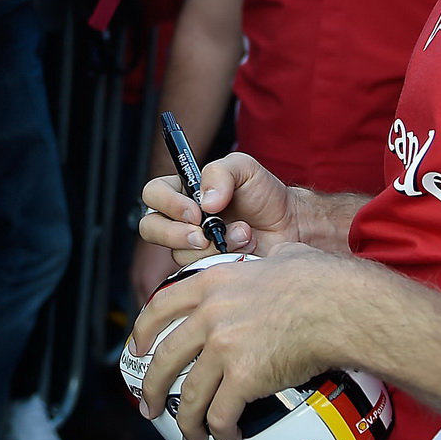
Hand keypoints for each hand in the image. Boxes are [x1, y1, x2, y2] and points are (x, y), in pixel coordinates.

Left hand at [131, 242, 366, 439]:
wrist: (338, 306)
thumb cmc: (320, 281)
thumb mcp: (278, 257)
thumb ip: (264, 262)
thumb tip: (277, 258)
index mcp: (212, 283)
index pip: (161, 307)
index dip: (143, 331)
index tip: (137, 348)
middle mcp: (210, 315)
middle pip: (165, 357)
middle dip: (152, 387)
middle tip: (148, 404)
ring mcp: (223, 347)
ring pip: (189, 393)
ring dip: (185, 420)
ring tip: (189, 436)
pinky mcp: (243, 377)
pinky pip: (220, 413)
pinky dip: (220, 430)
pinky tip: (227, 436)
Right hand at [138, 151, 301, 263]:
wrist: (290, 225)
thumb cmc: (264, 194)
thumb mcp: (244, 167)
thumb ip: (220, 172)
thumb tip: (204, 202)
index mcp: (183, 191)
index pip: (153, 194)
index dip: (168, 204)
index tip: (195, 211)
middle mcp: (181, 219)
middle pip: (151, 228)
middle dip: (176, 234)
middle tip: (204, 235)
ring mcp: (192, 246)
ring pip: (178, 252)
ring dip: (213, 245)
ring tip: (243, 234)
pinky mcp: (204, 268)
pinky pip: (198, 272)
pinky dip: (223, 261)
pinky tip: (244, 250)